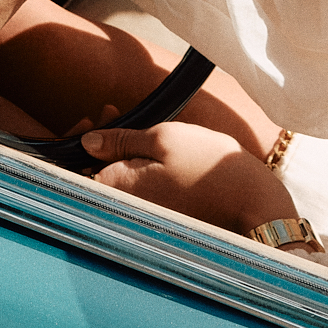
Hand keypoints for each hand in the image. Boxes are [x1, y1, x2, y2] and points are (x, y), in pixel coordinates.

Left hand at [83, 123, 296, 235]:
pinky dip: (135, 166)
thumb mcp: (164, 137)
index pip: (76, 163)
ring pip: (116, 178)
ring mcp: (140, 214)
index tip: (98, 114)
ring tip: (133, 125)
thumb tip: (87, 142)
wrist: (251, 204)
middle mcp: (122, 206)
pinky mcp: (158, 215)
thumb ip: (121, 139)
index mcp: (115, 187)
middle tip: (113, 112)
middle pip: (93, 171)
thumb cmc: (209, 168)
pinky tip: (148, 148)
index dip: (80, 136)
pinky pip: (135, 188)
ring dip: (117, 150)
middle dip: (99, 140)